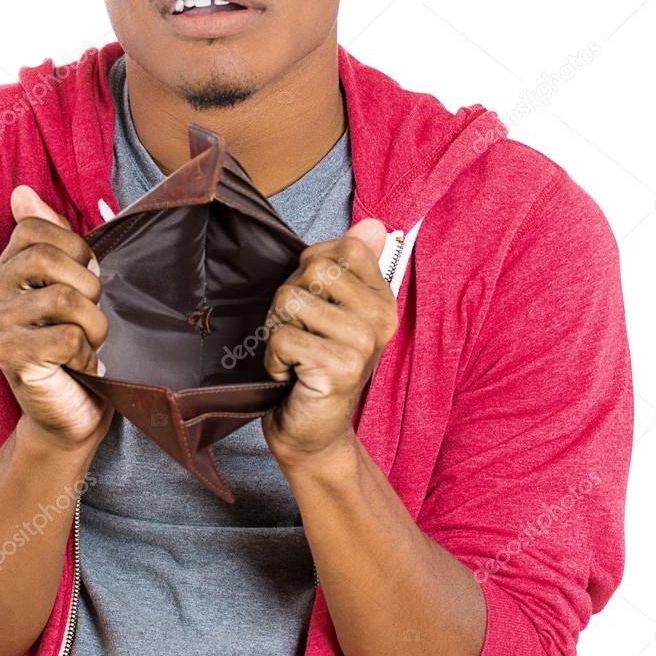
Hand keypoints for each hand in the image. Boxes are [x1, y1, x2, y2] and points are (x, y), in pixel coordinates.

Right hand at [0, 185, 112, 450]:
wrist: (75, 411)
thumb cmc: (78, 346)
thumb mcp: (73, 286)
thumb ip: (52, 239)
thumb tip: (21, 192)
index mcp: (6, 269)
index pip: (35, 228)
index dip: (75, 248)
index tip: (86, 278)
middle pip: (46, 258)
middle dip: (88, 285)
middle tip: (91, 315)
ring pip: (63, 299)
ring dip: (94, 324)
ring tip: (89, 343)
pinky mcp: (11, 358)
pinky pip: (66, 336)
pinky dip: (86, 353)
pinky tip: (80, 366)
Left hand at [261, 218, 397, 468]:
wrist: (312, 432)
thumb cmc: (314, 368)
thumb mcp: (331, 311)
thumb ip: (348, 267)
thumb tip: (372, 223)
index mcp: (382, 300)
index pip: (342, 248)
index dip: (310, 272)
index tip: (316, 308)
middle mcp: (380, 318)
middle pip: (311, 268)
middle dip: (289, 302)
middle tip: (301, 337)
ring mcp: (362, 342)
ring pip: (289, 300)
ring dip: (278, 330)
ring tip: (296, 356)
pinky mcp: (340, 367)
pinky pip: (281, 337)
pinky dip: (274, 359)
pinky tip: (292, 377)